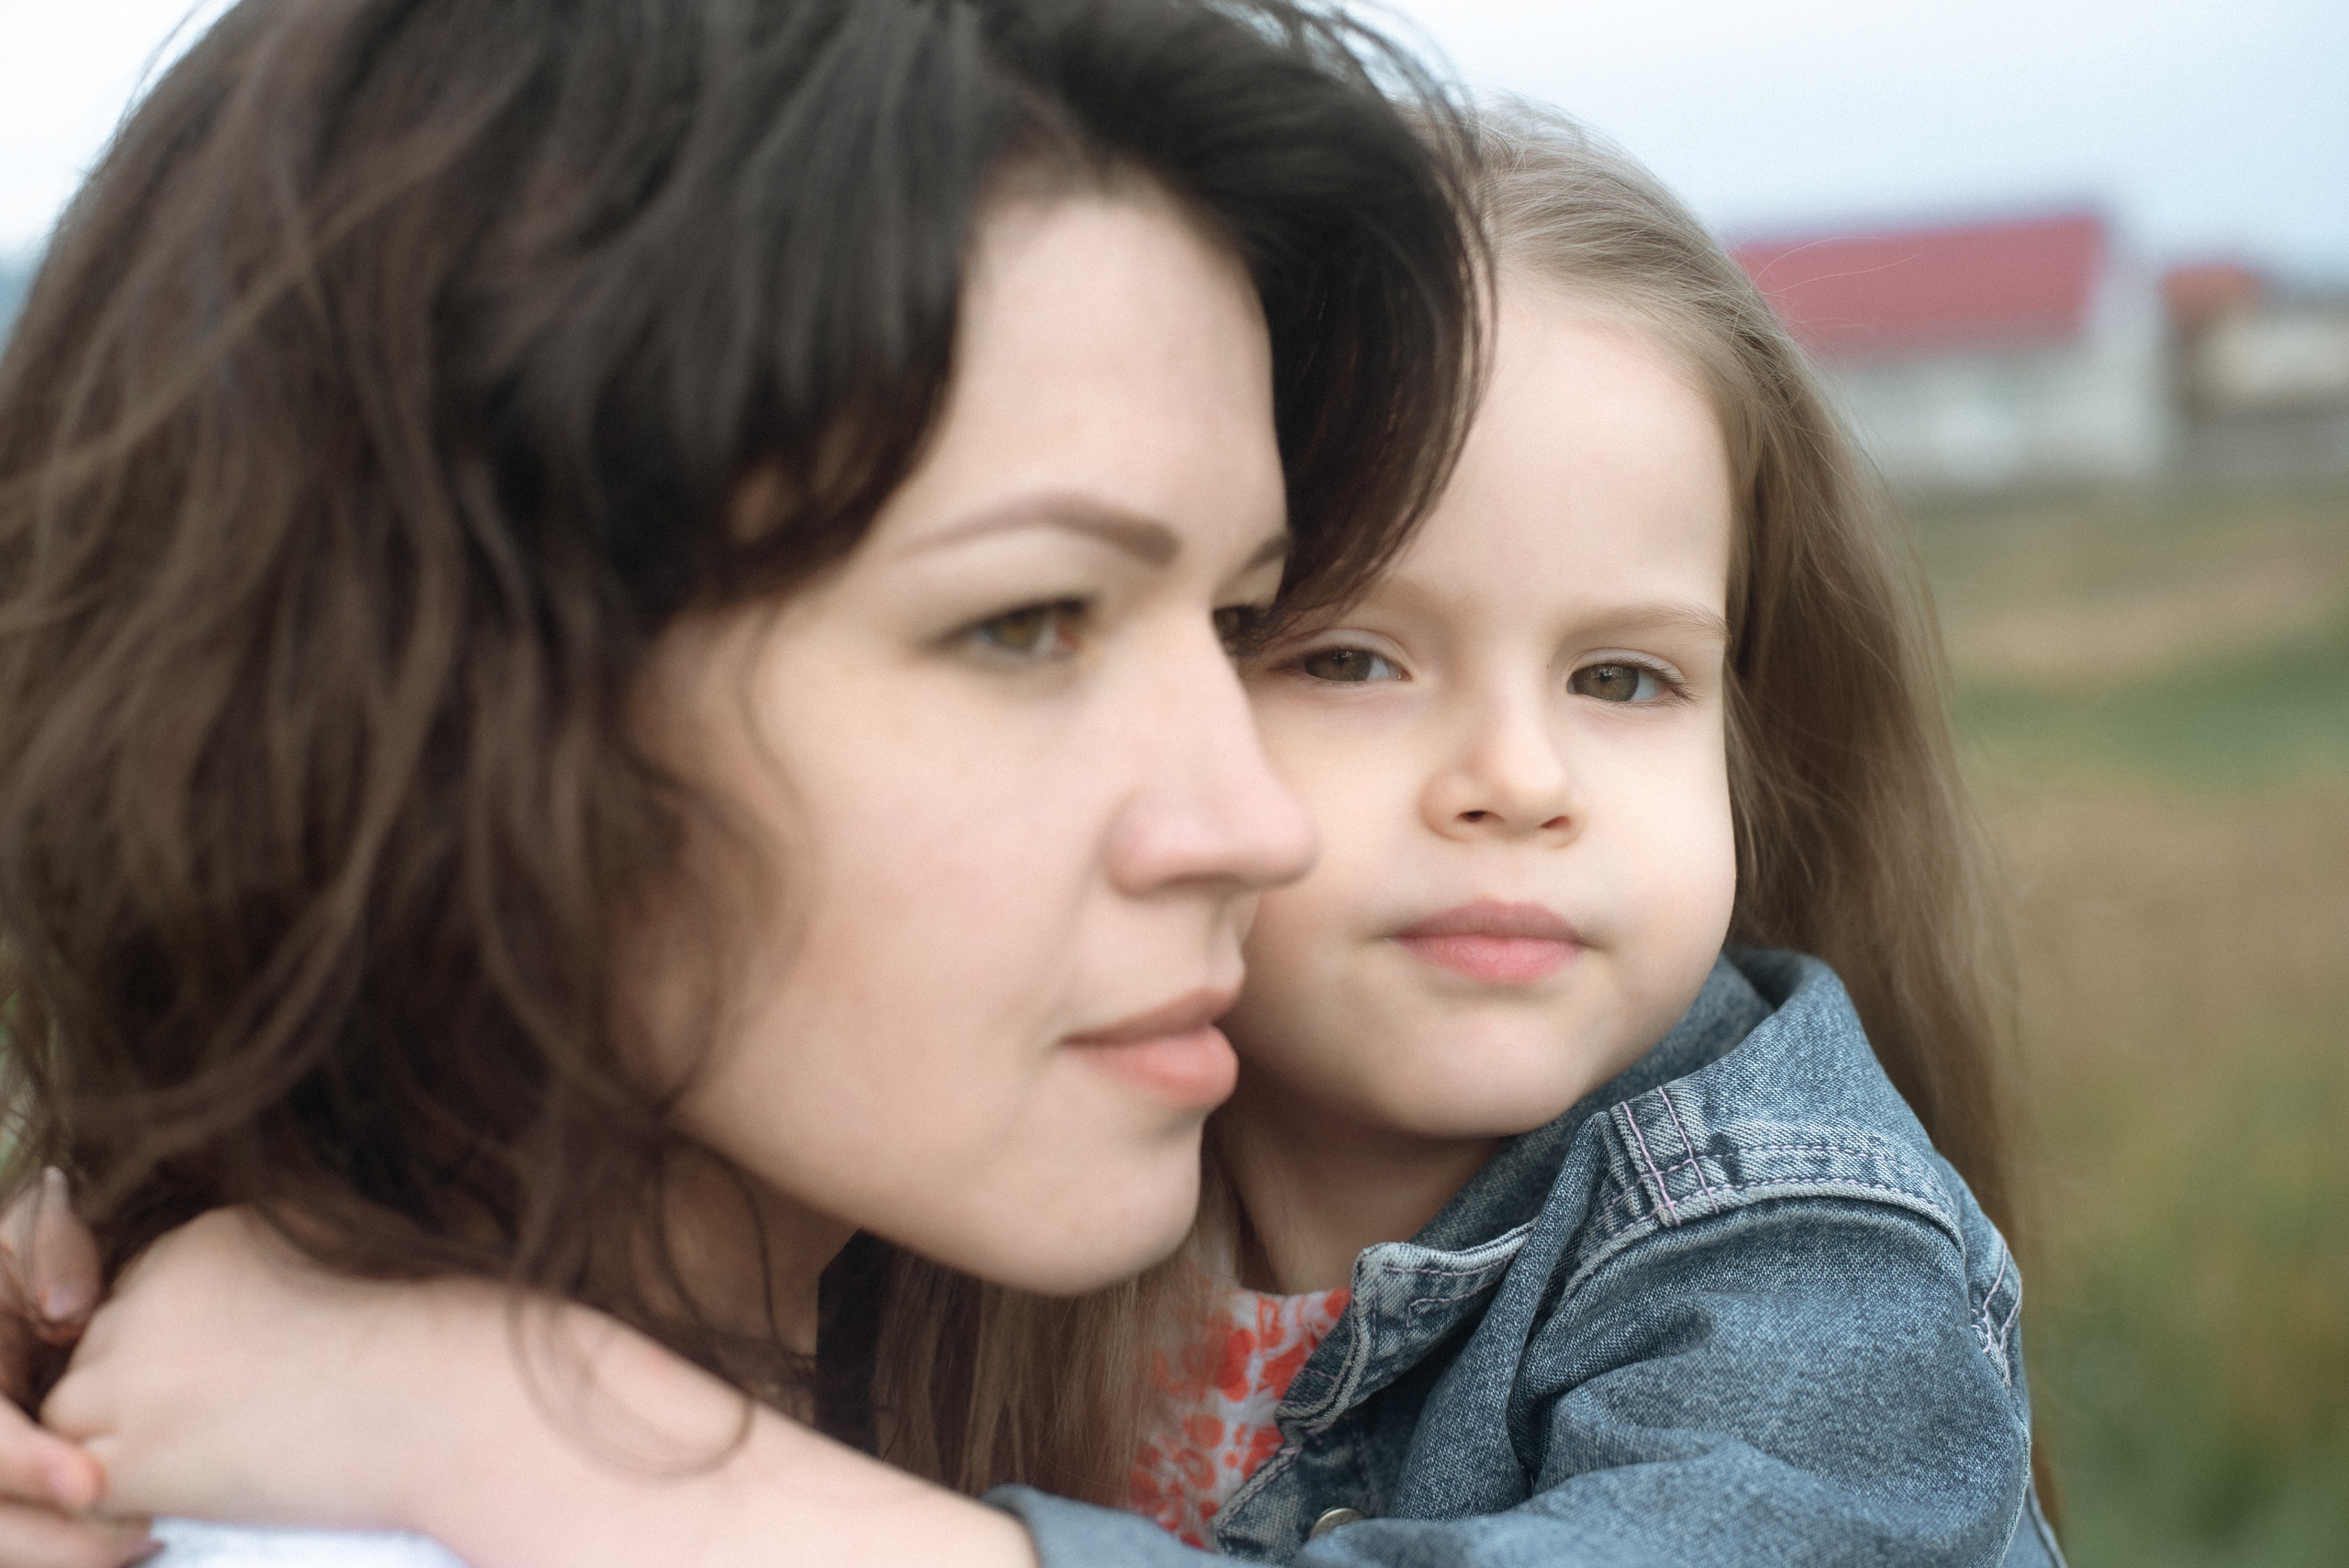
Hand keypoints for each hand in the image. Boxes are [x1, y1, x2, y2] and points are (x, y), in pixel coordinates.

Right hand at [0, 1170, 155, 1567]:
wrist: (39, 1277)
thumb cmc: (37, 1248)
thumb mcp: (32, 1224)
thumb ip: (53, 1242)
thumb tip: (69, 1304)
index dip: (22, 1462)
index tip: (89, 1481)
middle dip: (48, 1537)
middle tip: (138, 1534)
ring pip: (0, 1534)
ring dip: (63, 1549)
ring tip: (148, 1538)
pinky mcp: (7, 1487)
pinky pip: (20, 1528)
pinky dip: (67, 1544)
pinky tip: (136, 1535)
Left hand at [41, 1209, 473, 1531]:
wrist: (440, 1402)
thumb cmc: (415, 1335)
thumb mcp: (335, 1249)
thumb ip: (265, 1253)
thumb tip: (232, 1295)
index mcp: (201, 1236)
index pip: (139, 1293)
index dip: (176, 1345)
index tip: (236, 1373)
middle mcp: (151, 1295)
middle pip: (101, 1348)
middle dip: (144, 1387)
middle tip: (226, 1416)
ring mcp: (136, 1373)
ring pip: (76, 1409)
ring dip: (128, 1435)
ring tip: (216, 1447)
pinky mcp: (137, 1452)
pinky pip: (84, 1478)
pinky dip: (134, 1487)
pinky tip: (202, 1480)